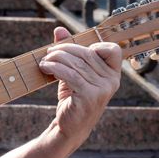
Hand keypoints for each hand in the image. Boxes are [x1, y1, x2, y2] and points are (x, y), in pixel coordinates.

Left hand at [39, 27, 121, 149]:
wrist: (70, 127)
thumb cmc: (74, 98)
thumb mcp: (74, 73)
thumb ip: (70, 51)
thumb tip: (59, 30)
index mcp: (113, 74)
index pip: (113, 50)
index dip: (95, 46)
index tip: (77, 51)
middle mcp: (112, 81)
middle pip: (87, 53)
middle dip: (65, 49)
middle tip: (49, 52)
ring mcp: (102, 89)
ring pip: (76, 63)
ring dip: (56, 58)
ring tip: (44, 60)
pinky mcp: (89, 96)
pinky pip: (70, 74)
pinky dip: (55, 67)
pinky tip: (45, 67)